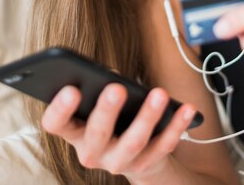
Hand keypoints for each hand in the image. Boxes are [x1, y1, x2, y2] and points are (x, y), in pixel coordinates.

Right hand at [41, 83, 196, 179]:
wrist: (136, 156)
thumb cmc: (113, 119)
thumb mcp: (101, 104)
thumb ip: (101, 89)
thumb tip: (112, 78)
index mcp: (74, 132)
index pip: (56, 125)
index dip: (60, 109)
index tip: (71, 89)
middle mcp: (92, 152)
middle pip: (97, 134)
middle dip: (107, 111)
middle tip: (116, 89)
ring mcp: (118, 162)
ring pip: (133, 143)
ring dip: (147, 117)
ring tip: (160, 94)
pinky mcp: (145, 165)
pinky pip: (163, 146)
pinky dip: (176, 126)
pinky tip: (187, 109)